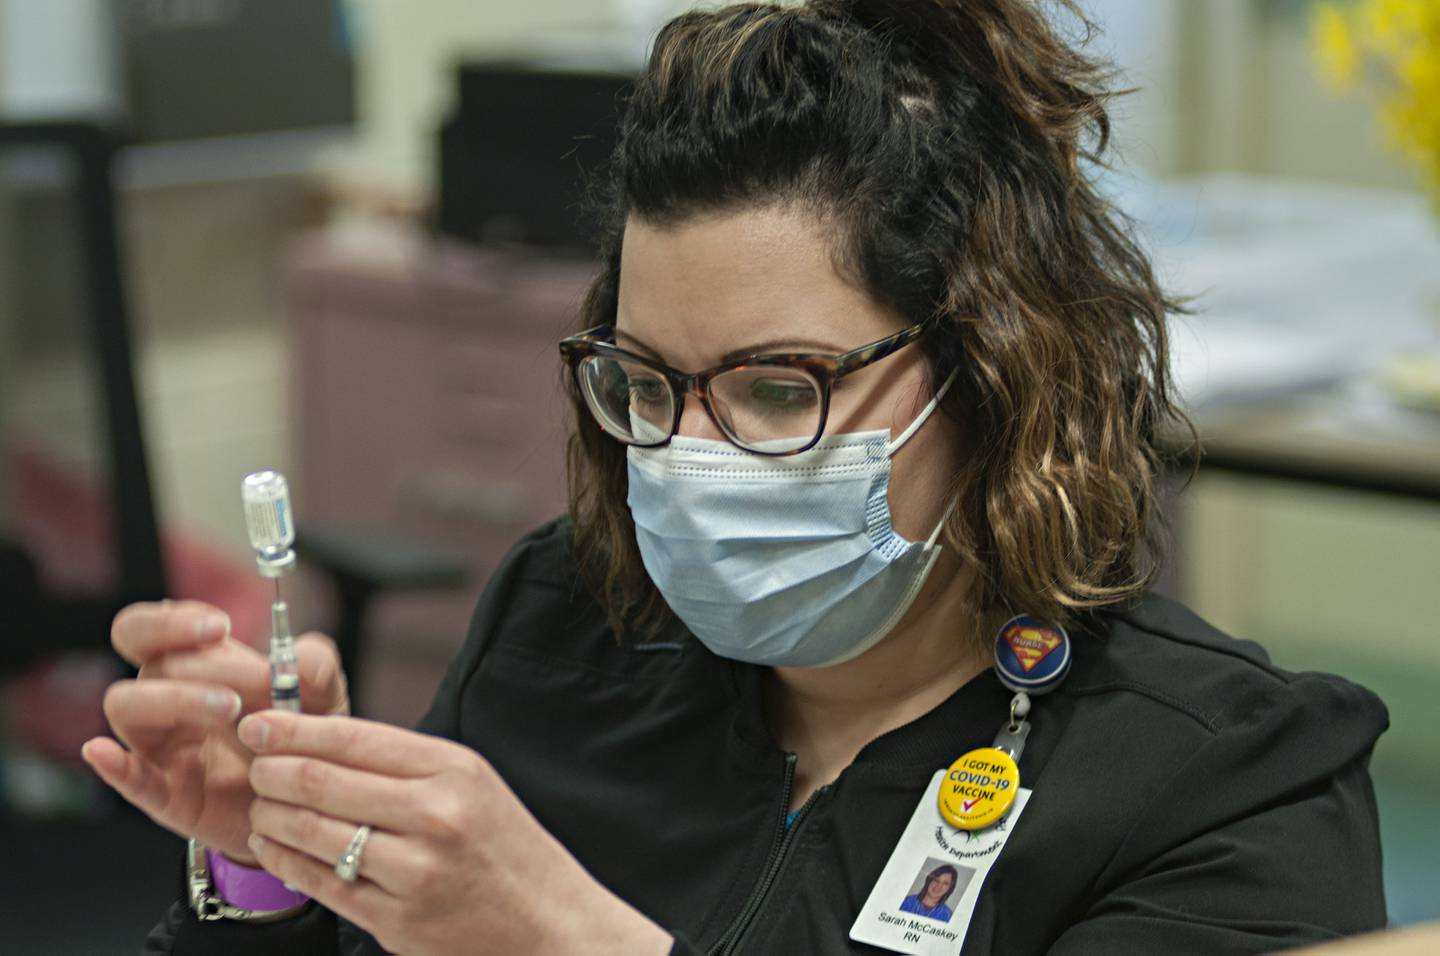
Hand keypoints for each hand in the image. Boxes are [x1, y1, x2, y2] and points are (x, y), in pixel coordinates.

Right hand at [80, 600, 348, 863]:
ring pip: (127, 707)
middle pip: (142, 661)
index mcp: (197, 666)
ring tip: (232, 708)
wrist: (308, 802)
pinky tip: (103, 752)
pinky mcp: (167, 795)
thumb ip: (317, 666)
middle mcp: (168, 699)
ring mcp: (161, 748)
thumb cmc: (303, 735)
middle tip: (235, 663)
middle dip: (186, 653)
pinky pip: (130, 780)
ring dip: (174, 698)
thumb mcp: (322, 695)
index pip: (152, 629)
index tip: (221, 627)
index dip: (172, 621)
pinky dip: (114, 767)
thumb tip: (299, 660)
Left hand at [239, 711, 671, 955]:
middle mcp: (434, 815)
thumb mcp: (471, 782)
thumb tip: (321, 737)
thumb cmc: (505, 847)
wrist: (548, 921)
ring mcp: (414, 871)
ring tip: (259, 805)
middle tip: (252, 764)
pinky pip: (320, 883)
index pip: (354, 738)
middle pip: (322, 781)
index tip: (257, 722)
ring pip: (312, 832)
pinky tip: (272, 846)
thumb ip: (404, 762)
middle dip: (271, 770)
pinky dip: (284, 860)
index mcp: (454, 769)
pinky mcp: (396, 920)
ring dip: (271, 815)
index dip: (294, 729)